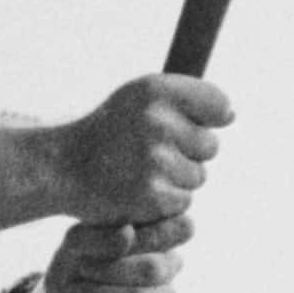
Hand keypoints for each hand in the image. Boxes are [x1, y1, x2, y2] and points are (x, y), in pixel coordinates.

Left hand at [40, 214, 188, 292]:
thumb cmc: (74, 263)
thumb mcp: (77, 242)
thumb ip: (101, 234)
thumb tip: (128, 233)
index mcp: (161, 233)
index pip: (181, 228)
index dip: (157, 232)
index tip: (121, 233)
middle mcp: (170, 264)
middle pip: (153, 269)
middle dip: (109, 271)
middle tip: (81, 270)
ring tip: (75, 292)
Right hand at [49, 75, 230, 228]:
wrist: (63, 168)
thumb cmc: (110, 131)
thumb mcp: (139, 98)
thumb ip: (186, 98)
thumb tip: (231, 115)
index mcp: (155, 90)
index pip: (218, 104)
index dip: (211, 118)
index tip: (190, 124)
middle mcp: (156, 122)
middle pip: (210, 146)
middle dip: (188, 153)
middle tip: (148, 153)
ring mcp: (155, 161)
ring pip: (197, 176)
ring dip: (176, 180)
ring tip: (138, 172)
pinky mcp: (154, 196)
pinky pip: (182, 201)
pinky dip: (164, 202)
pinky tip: (136, 192)